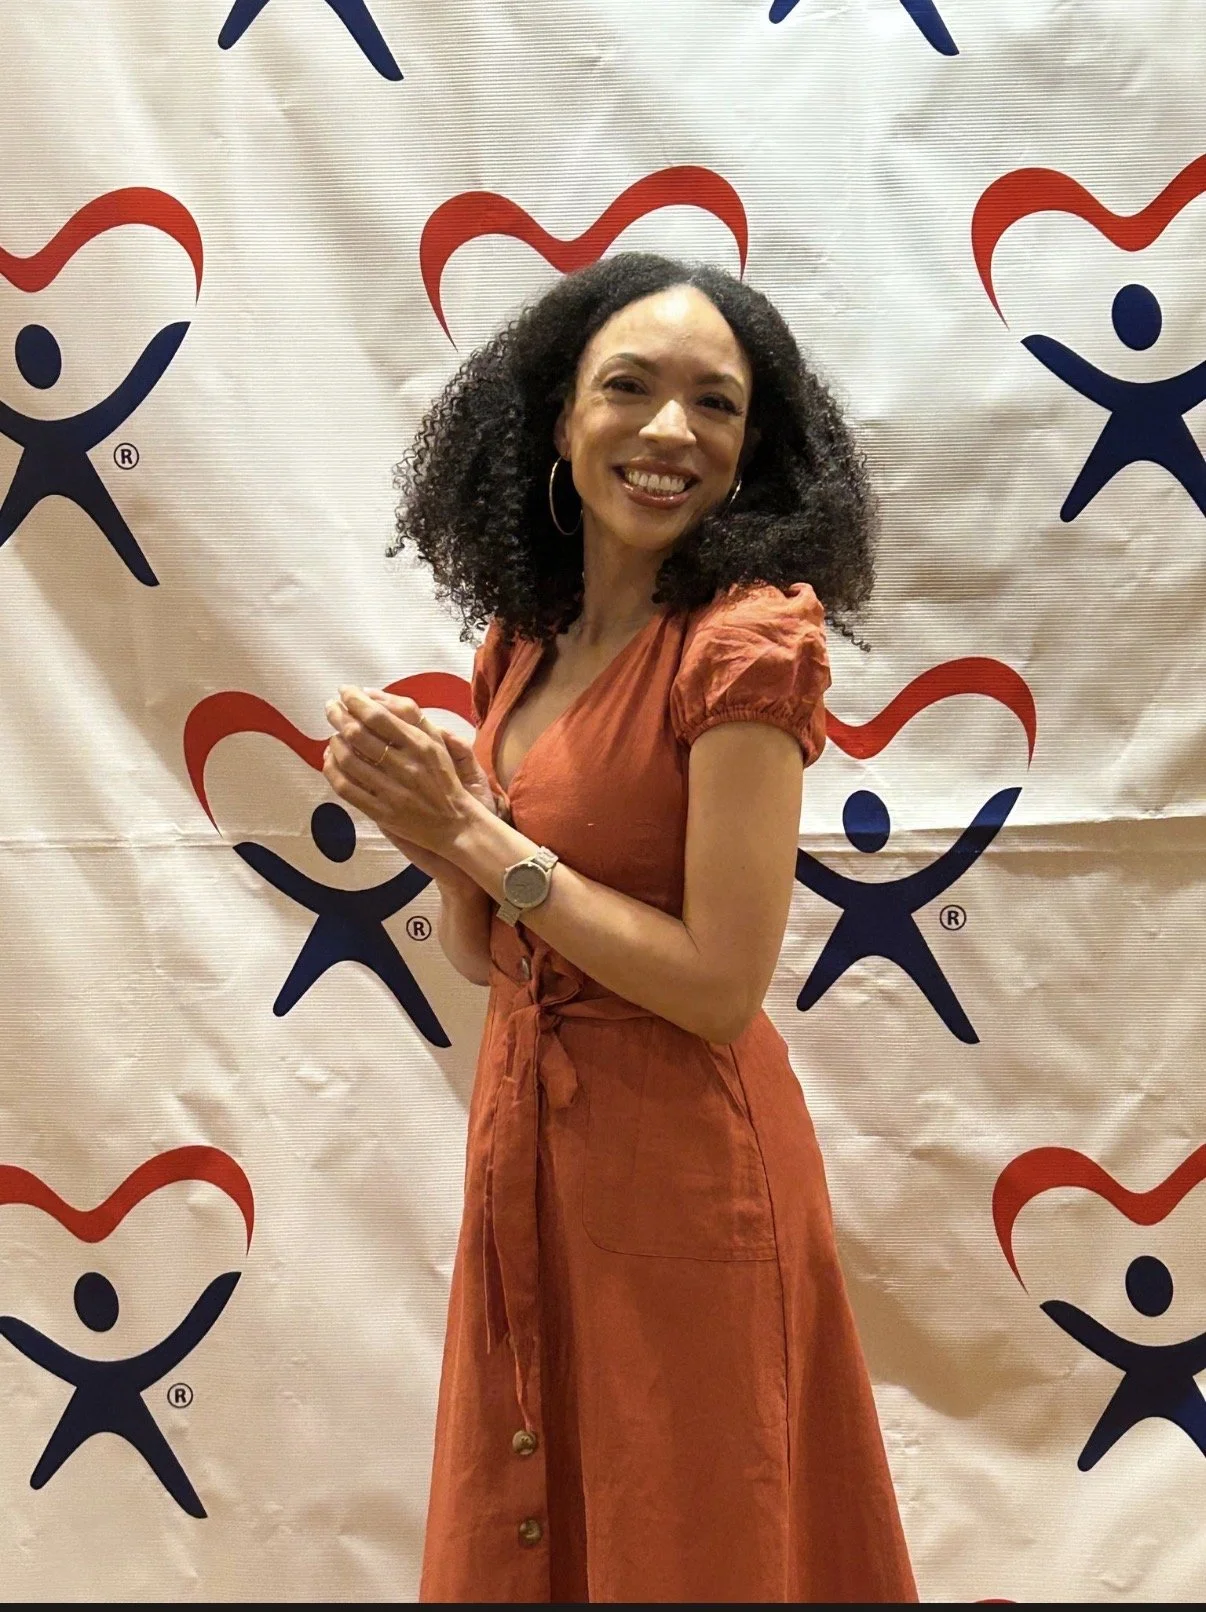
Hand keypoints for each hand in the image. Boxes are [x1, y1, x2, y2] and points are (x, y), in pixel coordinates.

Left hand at [322, 686, 493, 879]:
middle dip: (338, 716)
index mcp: (420, 745)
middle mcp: (405, 766)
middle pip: (358, 735)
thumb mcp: (437, 743)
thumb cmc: (444, 778)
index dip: (355, 700)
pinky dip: (332, 771)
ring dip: (334, 742)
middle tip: (331, 707)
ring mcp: (391, 791)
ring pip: (348, 760)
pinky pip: (346, 789)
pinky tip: (331, 760)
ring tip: (333, 734)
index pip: (378, 716)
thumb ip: (410, 718)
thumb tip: (374, 696)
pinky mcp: (381, 812)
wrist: (456, 823)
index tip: (344, 691)